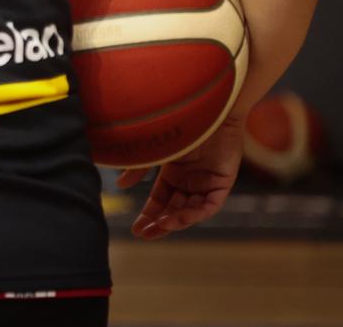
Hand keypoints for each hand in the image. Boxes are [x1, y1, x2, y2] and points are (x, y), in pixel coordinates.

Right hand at [118, 114, 244, 239]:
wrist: (205, 108)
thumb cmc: (178, 124)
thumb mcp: (153, 150)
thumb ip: (138, 169)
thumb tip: (120, 186)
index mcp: (173, 172)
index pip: (160, 200)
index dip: (148, 214)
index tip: (136, 229)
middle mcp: (189, 180)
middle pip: (174, 208)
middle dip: (159, 223)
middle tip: (144, 234)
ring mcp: (206, 182)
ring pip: (191, 210)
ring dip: (176, 220)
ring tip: (160, 226)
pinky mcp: (222, 182)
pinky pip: (209, 205)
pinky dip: (194, 214)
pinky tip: (176, 218)